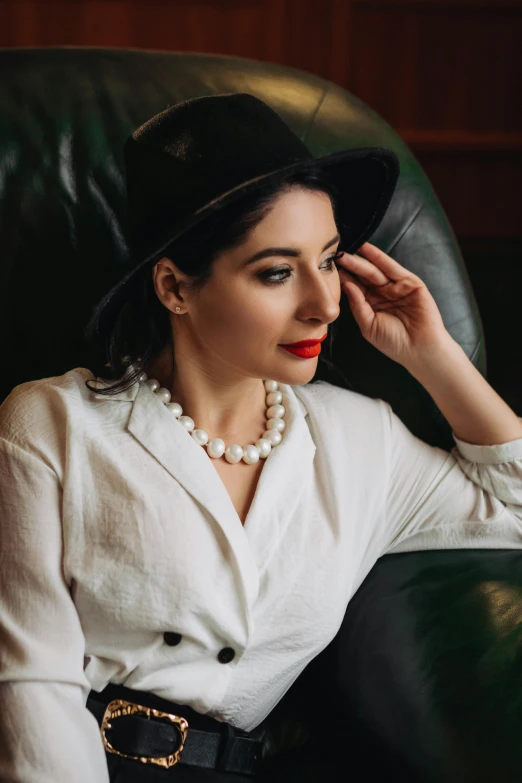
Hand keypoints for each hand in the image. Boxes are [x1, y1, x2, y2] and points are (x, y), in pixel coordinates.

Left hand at [337, 241, 450, 369]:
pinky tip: (366, 249)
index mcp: (372, 305)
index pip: (355, 287)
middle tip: (335, 255)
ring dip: (361, 259)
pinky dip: (379, 257)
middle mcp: (383, 294)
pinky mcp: (410, 283)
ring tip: (346, 250)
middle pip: (363, 276)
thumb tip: (347, 285)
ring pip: (375, 270)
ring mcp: (396, 287)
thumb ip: (357, 305)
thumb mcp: (368, 325)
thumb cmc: (394, 343)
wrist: (420, 350)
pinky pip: (392, 268)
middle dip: (349, 266)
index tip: (327, 269)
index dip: (343, 278)